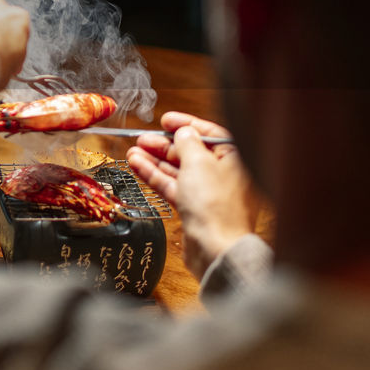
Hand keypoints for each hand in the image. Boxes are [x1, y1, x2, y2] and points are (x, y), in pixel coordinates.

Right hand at [127, 111, 261, 278]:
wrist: (214, 249)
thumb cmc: (215, 207)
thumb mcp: (198, 162)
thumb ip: (188, 142)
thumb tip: (183, 132)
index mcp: (235, 159)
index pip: (209, 134)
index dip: (186, 125)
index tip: (166, 121)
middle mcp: (224, 175)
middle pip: (191, 153)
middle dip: (165, 145)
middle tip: (143, 138)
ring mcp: (208, 194)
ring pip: (178, 171)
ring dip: (155, 160)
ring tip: (134, 152)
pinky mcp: (194, 210)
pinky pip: (173, 187)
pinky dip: (155, 176)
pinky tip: (137, 166)